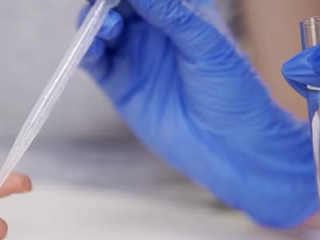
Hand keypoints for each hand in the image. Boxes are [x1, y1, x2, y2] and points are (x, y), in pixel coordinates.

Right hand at [79, 0, 317, 226]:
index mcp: (181, 12)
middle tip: (102, 4)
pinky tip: (90, 47)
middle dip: (106, 1)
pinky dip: (87, 51)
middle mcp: (155, 30)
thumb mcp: (206, 43)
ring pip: (102, 29)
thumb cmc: (232, 90)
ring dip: (94, 22)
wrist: (229, 146)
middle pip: (118, 5)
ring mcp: (136, 56)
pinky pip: (95, 61)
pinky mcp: (121, 84)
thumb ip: (171, 13)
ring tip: (104, 26)